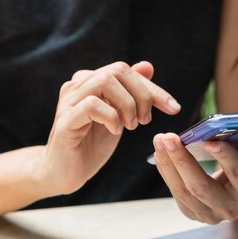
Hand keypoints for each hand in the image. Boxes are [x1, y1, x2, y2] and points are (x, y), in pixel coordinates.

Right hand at [38, 61, 180, 195]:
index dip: (154, 89)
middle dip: (141, 95)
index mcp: (91, 82)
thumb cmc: (91, 144)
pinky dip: (111, 116)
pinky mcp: (65, 121)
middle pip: (117, 70)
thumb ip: (131, 93)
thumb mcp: (120, 117)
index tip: (174, 108)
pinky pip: (91, 104)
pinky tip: (115, 131)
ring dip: (127, 104)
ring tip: (130, 126)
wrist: (64, 172)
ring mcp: (69, 101)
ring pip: (104, 81)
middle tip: (144, 121)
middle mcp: (78, 85)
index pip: (127, 71)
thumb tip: (147, 66)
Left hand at [153, 132, 237, 223]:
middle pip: (201, 186)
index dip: (223, 156)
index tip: (207, 138)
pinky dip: (166, 171)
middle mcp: (231, 209)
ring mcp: (210, 215)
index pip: (237, 174)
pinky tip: (160, 153)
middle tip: (168, 137)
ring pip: (184, 191)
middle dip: (182, 160)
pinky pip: (176, 193)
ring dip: (168, 164)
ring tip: (160, 141)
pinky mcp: (194, 213)